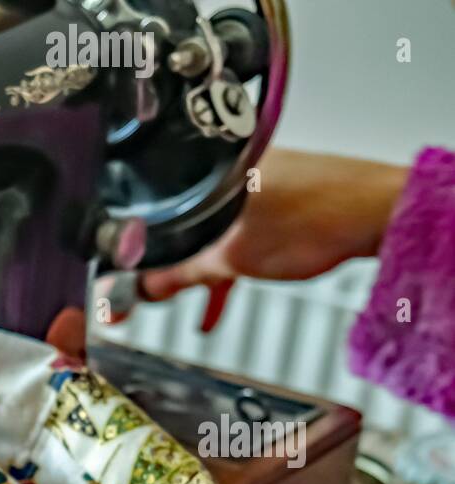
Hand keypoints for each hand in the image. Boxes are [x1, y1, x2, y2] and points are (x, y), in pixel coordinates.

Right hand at [135, 150, 408, 331]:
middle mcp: (229, 168)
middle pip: (178, 221)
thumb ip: (180, 275)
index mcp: (211, 168)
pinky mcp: (275, 198)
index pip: (154, 211)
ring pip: (206, 230)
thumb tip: (140, 289)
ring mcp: (254, 181)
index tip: (120, 281)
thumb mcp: (230, 258)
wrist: (378, 214)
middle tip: (144, 297)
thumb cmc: (316, 218)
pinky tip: (221, 291)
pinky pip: (233, 233)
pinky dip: (223, 262)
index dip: (133, 251)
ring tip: (181, 301)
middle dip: (162, 265)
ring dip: (195, 268)